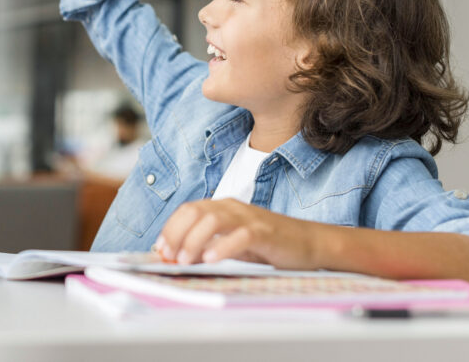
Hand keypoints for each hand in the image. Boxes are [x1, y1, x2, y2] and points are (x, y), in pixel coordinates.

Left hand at [155, 198, 322, 269]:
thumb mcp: (232, 244)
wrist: (309, 243)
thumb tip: (178, 256)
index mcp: (221, 208)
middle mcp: (232, 208)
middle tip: (168, 257)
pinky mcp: (265, 232)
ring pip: (213, 220)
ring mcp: (248, 218)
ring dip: (194, 240)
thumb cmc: (268, 245)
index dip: (170, 229)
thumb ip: (208, 246)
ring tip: (184, 260)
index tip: (160, 250)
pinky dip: (223, 247)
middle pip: (195, 212)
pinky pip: (240, 235)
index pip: (188, 210)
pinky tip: (211, 259)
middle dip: (176, 234)